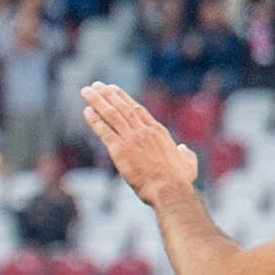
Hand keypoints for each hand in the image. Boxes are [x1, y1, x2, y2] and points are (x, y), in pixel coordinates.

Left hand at [80, 83, 199, 202]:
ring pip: (112, 115)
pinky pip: (105, 131)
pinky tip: (86, 111)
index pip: (137, 110)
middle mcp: (144, 131)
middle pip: (122, 107)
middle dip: (107, 94)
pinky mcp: (120, 150)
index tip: (113, 89)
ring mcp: (132, 139)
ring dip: (97, 101)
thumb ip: (185, 154)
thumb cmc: (179, 181)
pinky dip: (95, 120)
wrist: (169, 189)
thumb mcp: (188, 164)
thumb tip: (183, 149)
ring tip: (86, 91)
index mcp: (158, 132)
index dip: (124, 98)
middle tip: (96, 85)